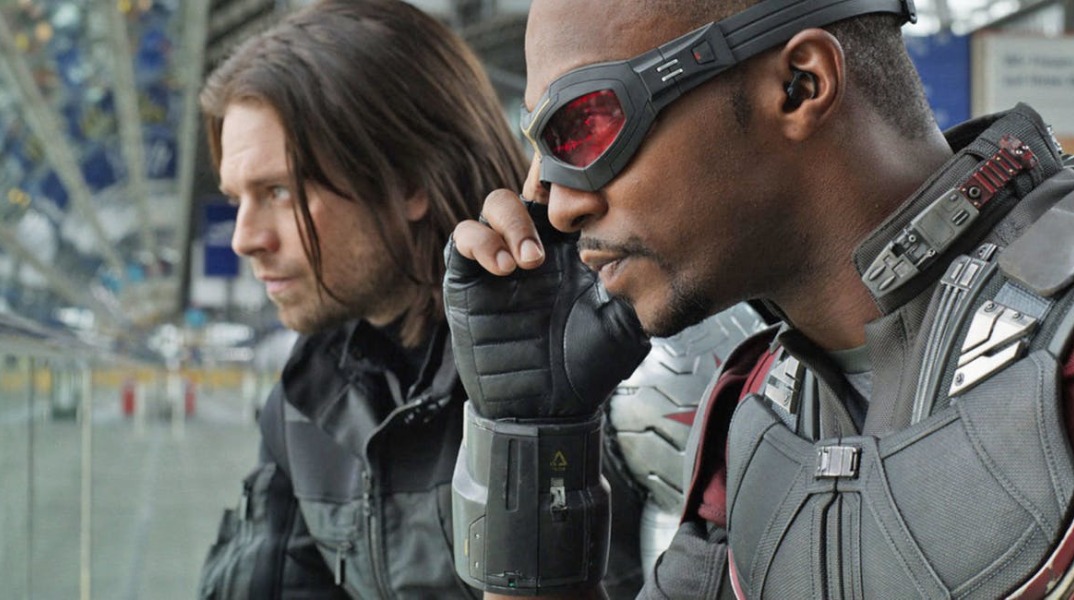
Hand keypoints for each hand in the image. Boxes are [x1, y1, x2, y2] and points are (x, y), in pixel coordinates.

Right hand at [444, 193, 649, 420]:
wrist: (545, 409)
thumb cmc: (587, 370)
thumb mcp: (624, 325)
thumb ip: (635, 287)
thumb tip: (658, 254)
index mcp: (574, 249)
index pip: (570, 196)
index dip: (574, 185)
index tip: (590, 197)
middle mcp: (538, 245)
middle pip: (532, 189)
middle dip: (542, 199)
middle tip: (553, 242)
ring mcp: (501, 257)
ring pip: (496, 204)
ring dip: (510, 222)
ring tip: (526, 263)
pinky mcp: (470, 276)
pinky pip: (465, 236)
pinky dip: (481, 241)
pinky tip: (502, 268)